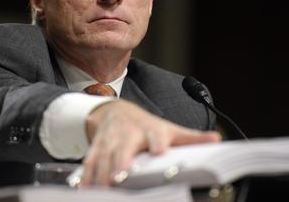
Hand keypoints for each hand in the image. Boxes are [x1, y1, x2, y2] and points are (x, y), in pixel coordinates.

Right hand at [81, 99, 219, 185]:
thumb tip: (217, 140)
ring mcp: (110, 140)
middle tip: (120, 179)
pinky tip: (86, 190)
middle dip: (120, 164)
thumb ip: (190, 137)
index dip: (156, 142)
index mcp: (150, 130)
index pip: (155, 135)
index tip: (158, 151)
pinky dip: (87, 176)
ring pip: (104, 158)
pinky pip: (90, 162)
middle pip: (123, 149)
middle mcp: (129, 134)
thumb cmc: (145, 124)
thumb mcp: (168, 128)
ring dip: (102, 175)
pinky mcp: (97, 146)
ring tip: (103, 192)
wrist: (117, 111)